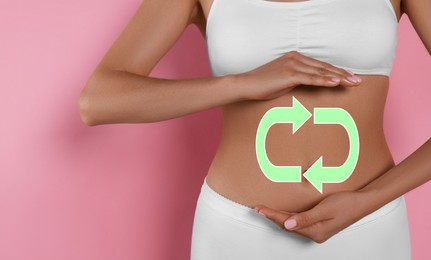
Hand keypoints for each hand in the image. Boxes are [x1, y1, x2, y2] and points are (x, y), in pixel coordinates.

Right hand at [237, 50, 362, 100]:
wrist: (245, 85)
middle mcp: (296, 58)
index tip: (350, 77)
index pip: (320, 65)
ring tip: (353, 83)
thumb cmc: (262, 85)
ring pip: (321, 72)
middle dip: (343, 74)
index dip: (337, 71)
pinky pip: (312, 78)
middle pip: (324, 67)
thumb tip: (309, 84)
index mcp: (295, 57)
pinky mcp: (290, 74)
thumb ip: (297, 79)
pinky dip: (325, 80)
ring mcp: (293, 65)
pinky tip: (337, 82)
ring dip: (339, 78)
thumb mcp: (283, 80)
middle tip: (358, 81)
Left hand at [254, 190, 371, 243]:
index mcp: (315, 231)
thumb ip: (306, 218)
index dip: (272, 215)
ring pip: (292, 224)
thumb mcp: (325, 209)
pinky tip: (283, 213)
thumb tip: (287, 224)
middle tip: (258, 208)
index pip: (287, 223)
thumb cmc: (346, 203)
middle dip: (272, 216)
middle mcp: (315, 233)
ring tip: (265, 210)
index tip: (259, 209)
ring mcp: (317, 230)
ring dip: (279, 217)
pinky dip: (289, 217)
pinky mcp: (319, 225)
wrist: (363, 203)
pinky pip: (299, 222)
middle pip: (287, 225)